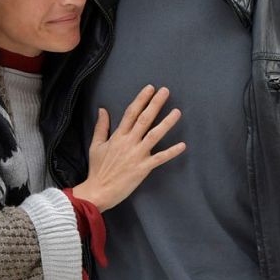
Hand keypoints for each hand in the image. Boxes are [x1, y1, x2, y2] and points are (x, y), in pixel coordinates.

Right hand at [72, 85, 185, 211]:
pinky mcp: (143, 168)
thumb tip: (102, 109)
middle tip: (166, 91)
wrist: (98, 190)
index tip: (150, 88)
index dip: (141, 99)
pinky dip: (171, 152)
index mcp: (118, 136)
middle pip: (144, 119)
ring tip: (177, 112)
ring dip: (166, 123)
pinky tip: (183, 145)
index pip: (131, 113)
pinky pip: (160, 158)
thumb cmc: (97, 169)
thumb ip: (101, 127)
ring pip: (154, 135)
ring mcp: (137, 155)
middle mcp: (129, 142)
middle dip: (155, 104)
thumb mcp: (96, 145)